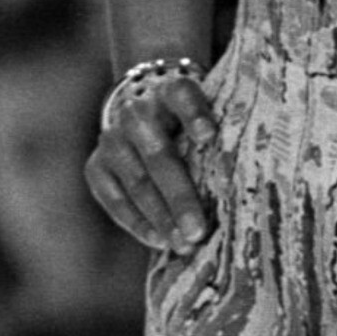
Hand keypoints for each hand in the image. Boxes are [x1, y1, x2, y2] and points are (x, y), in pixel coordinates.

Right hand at [85, 69, 219, 250]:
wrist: (141, 113)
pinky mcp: (96, 166)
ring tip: (184, 244)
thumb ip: (218, 139)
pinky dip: (137, 223)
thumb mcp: (205, 117)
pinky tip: (159, 241)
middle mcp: (136, 112)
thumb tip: (241, 183)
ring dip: (161, 217)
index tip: (209, 136)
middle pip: (159, 154)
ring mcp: (112, 139)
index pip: (182, 95)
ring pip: (137, 182)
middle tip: (198, 231)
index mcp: (170, 91)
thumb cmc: (188, 125)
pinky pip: (114, 199)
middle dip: (180, 197)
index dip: (195, 114)